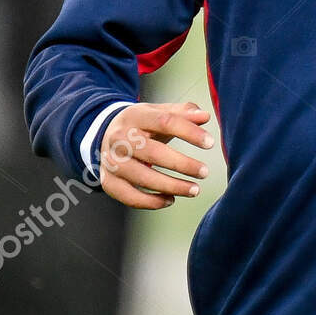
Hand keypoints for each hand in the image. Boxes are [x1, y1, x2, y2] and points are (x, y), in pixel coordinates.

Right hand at [97, 101, 214, 209]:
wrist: (105, 134)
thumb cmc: (142, 125)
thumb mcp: (159, 112)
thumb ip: (183, 113)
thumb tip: (204, 116)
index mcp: (135, 116)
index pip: (164, 121)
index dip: (189, 132)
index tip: (210, 143)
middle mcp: (119, 138)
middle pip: (153, 152)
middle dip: (182, 164)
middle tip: (204, 172)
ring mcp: (111, 161)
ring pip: (142, 177)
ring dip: (171, 186)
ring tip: (194, 190)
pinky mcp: (107, 181)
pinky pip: (129, 196)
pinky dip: (151, 201)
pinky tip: (170, 200)